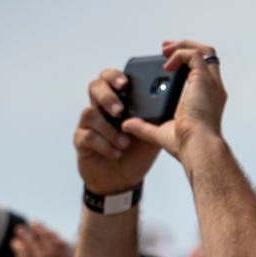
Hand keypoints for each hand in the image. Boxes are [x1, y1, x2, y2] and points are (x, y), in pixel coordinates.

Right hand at [75, 67, 160, 193]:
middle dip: (107, 97)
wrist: (124, 180)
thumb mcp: (153, 134)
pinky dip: (104, 145)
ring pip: (90, 113)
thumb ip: (159, 119)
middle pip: (95, 87)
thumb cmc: (137, 153)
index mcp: (119, 101)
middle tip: (120, 110)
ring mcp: (89, 124)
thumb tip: (174, 103)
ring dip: (109, 128)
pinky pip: (87, 136)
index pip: (111, 78)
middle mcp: (101, 108)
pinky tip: (116, 152)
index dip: (115, 76)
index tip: (125, 83)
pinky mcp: (81, 141)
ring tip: (124, 142)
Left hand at [121, 39, 227, 161]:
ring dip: (183, 46)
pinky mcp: (204, 80)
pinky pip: (194, 55)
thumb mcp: (162, 132)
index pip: (202, 73)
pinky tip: (166, 64)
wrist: (197, 147)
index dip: (186, 63)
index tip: (168, 63)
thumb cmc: (187, 145)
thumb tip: (127, 125)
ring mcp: (211, 83)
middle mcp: (213, 89)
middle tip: (165, 50)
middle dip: (185, 48)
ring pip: (204, 51)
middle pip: (207, 57)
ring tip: (165, 49)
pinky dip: (179, 54)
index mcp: (208, 100)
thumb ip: (145, 127)